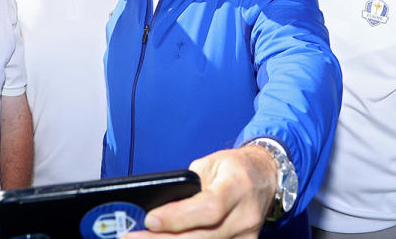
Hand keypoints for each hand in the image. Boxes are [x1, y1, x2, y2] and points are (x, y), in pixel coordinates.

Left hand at [124, 146, 278, 238]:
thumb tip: (155, 209)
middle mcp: (245, 214)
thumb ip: (187, 188)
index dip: (178, 217)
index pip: (209, 208)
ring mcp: (247, 235)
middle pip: (202, 236)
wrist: (264, 176)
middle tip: (131, 238)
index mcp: (237, 184)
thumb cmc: (233, 167)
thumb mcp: (209, 164)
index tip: (150, 220)